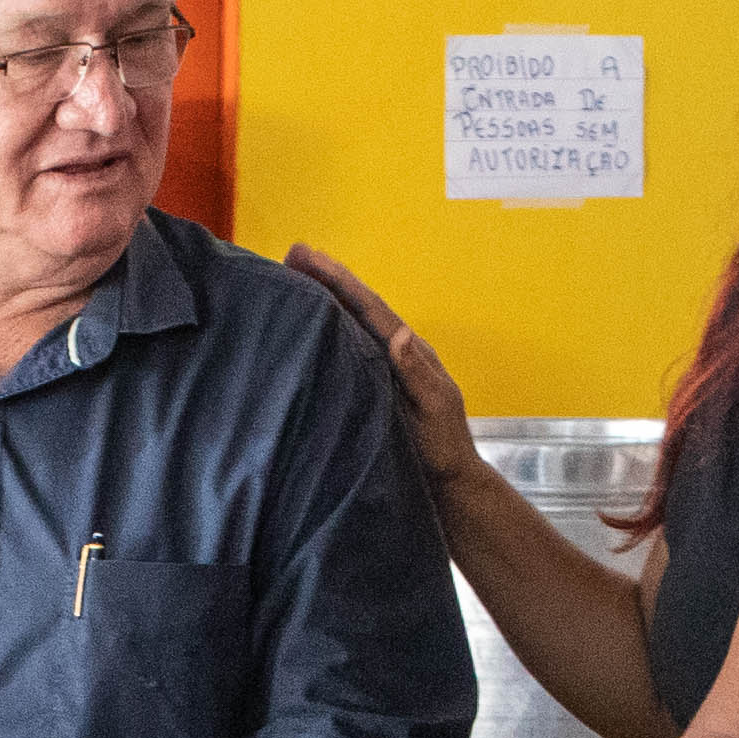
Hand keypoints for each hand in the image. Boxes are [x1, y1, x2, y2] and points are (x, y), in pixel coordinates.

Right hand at [282, 244, 481, 487]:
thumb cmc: (443, 449)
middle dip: (326, 279)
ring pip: (349, 325)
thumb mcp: (435, 410)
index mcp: (409, 352)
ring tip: (292, 277)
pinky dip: (325, 331)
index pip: (371, 308)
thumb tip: (401, 333)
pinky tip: (306, 327)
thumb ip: (418, 374)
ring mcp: (381, 370)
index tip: (308, 256)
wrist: (447, 483)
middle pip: (357, 307)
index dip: (339, 280)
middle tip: (291, 253)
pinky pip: (344, 350)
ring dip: (323, 299)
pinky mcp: (370, 388)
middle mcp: (393, 353)